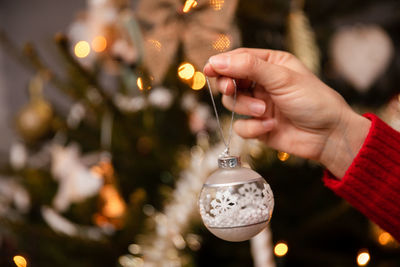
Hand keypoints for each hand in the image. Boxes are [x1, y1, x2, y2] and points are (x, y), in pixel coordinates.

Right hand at [203, 48, 370, 177]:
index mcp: (270, 64)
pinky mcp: (257, 126)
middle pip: (229, 81)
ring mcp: (258, 105)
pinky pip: (240, 126)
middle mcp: (261, 83)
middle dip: (230, 87)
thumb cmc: (313, 101)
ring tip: (264, 111)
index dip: (222, 64)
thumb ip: (249, 68)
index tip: (209, 69)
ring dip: (245, 108)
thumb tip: (219, 61)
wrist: (328, 136)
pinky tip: (270, 126)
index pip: (238, 59)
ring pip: (232, 104)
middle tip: (232, 89)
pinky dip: (253, 128)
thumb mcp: (282, 78)